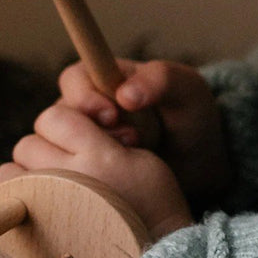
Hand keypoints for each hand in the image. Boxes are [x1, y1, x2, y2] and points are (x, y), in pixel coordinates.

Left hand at [0, 103, 193, 242]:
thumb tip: (67, 125)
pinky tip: (35, 203)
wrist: (153, 254)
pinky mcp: (35, 229)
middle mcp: (67, 177)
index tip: (80, 138)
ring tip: (48, 184)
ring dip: (24, 173)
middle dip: (45, 149)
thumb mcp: (140, 157)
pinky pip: (4, 201)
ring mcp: (46, 205)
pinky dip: (13, 198)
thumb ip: (101, 136)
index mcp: (97, 156)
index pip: (53, 117)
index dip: (64, 123)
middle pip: (28, 143)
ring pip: (7, 171)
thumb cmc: (152, 201)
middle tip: (68, 164)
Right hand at [56, 59, 229, 204]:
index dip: (83, 97)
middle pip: (58, 115)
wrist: (198, 164)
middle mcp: (85, 109)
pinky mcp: (84, 170)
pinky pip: (68, 173)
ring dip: (92, 155)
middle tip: (130, 141)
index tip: (111, 115)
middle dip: (90, 130)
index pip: (73, 80)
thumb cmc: (191, 117)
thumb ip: (160, 80)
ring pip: (61, 146)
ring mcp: (82, 141)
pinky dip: (87, 176)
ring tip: (131, 158)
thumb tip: (124, 94)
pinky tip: (117, 180)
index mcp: (102, 78)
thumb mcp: (186, 90)